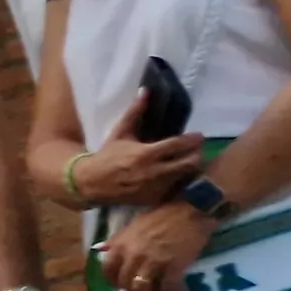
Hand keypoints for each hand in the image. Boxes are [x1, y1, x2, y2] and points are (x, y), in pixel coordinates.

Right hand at [68, 106, 206, 206]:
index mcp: (146, 153)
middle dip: (197, 154)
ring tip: (189, 161)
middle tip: (196, 149)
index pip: (178, 145)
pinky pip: (175, 189)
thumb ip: (135, 112)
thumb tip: (146, 91)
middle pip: (189, 163)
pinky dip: (178, 181)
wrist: (91, 182)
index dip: (192, 140)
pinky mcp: (154, 199)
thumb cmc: (107, 156)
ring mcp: (155, 188)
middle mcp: (153, 172)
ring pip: (185, 176)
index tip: (198, 136)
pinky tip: (176, 175)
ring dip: (189, 168)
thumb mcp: (120, 133)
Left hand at [101, 199, 217, 290]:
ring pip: (142, 288)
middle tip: (142, 289)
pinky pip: (167, 287)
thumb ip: (121, 240)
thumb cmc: (163, 215)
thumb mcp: (134, 225)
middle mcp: (134, 254)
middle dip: (132, 289)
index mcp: (122, 244)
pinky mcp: (174, 266)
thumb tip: (107, 251)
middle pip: (125, 283)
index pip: (107, 270)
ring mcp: (154, 261)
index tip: (121, 284)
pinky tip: (174, 288)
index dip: (113, 281)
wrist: (191, 210)